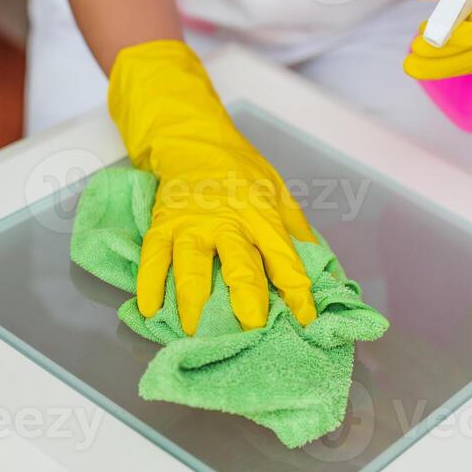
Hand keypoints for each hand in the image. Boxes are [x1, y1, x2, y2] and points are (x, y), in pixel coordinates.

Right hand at [108, 41, 317, 334]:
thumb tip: (323, 269)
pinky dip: (149, 283)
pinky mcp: (161, 224)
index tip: (306, 319)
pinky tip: (151, 309)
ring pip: (191, 265)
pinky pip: (152, 257)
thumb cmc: (241, 171)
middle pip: (238, 264)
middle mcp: (226, 221)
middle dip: (247, 298)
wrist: (194, 141)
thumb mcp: (278, 192)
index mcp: (261, 214)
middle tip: (252, 328)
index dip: (296, 290)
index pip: (283, 257)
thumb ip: (296, 230)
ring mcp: (190, 224)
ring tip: (195, 330)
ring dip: (192, 300)